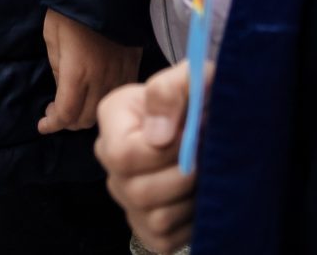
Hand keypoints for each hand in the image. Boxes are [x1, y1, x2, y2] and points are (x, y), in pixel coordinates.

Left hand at [38, 9, 140, 135]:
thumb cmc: (71, 8)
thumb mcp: (52, 36)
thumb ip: (57, 69)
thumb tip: (61, 91)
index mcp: (76, 71)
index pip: (66, 114)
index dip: (52, 124)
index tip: (43, 124)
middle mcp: (100, 78)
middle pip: (85, 119)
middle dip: (68, 122)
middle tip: (57, 113)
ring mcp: (119, 73)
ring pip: (104, 111)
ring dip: (87, 114)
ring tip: (75, 104)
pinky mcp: (133, 66)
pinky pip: (119, 95)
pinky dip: (106, 101)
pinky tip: (96, 93)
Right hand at [97, 64, 197, 250]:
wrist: (206, 122)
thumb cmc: (195, 99)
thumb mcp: (189, 78)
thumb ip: (171, 90)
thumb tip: (159, 136)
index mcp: (113, 122)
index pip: (122, 154)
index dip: (164, 152)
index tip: (192, 135)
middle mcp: (111, 164)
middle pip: (139, 191)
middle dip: (183, 176)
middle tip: (204, 157)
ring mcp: (126, 199)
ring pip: (157, 218)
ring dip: (191, 199)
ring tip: (204, 174)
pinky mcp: (145, 227)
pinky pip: (166, 238)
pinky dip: (190, 222)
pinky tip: (199, 196)